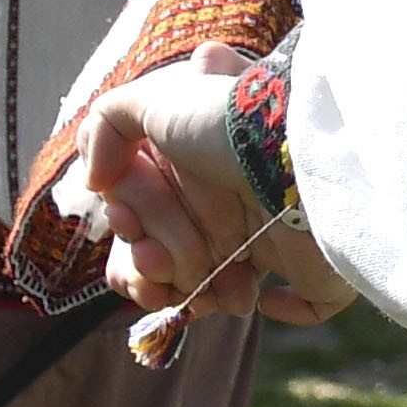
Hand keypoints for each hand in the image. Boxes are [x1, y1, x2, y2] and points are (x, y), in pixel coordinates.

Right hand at [51, 47, 351, 330]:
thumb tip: (93, 179)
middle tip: (162, 261)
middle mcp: (225, 206)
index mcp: (191, 174)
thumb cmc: (227, 123)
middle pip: (163, 263)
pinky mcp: (312, 268)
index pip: (139, 222)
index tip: (130, 224)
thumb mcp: (154, 100)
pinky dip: (275, 306)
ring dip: (196, 291)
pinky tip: (261, 291)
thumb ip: (108, 125)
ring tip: (210, 279)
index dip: (129, 231)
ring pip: (210, 293)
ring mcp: (267, 238)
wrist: (299, 153)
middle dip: (151, 267)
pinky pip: (298, 306)